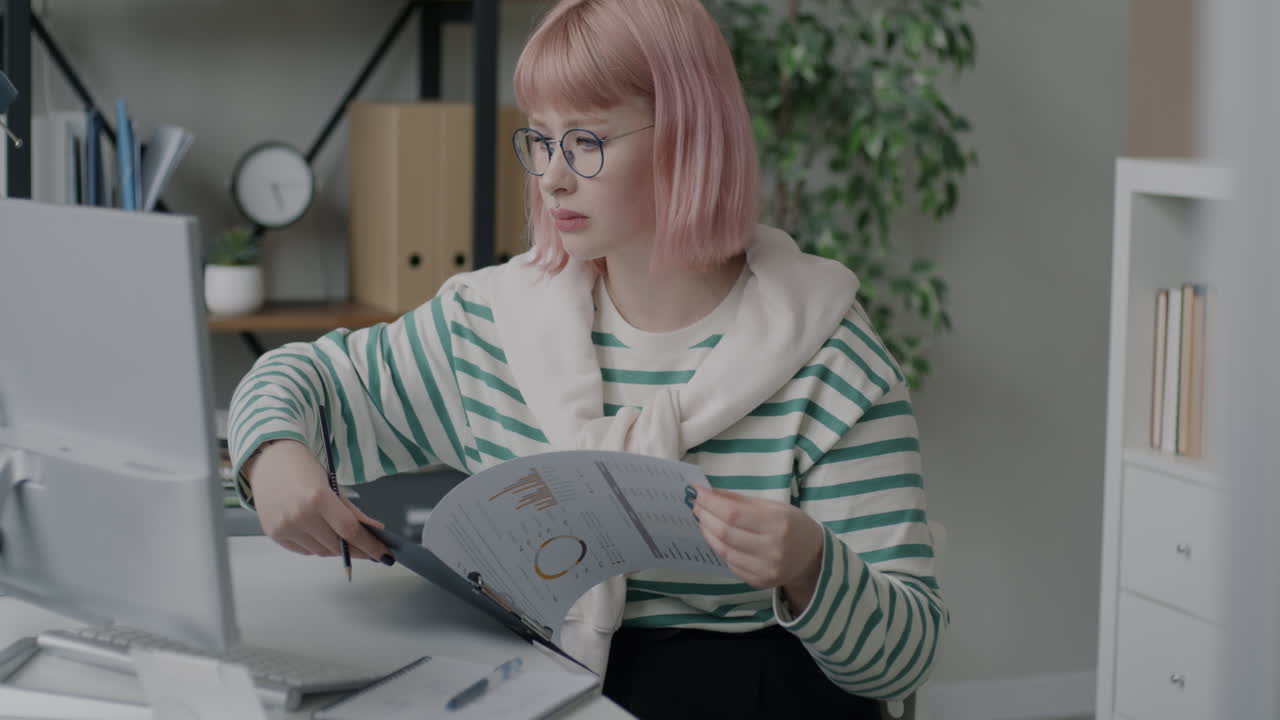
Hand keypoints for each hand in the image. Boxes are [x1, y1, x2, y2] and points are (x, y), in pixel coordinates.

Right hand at [243, 439, 391, 562]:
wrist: (269, 461)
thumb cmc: (302, 468)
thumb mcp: (332, 485)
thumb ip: (353, 512)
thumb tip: (375, 531)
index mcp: (318, 498)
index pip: (350, 532)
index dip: (370, 546)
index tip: (384, 555)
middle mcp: (300, 515)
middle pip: (337, 546)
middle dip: (355, 549)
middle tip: (367, 547)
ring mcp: (285, 527)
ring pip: (320, 552)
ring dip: (335, 548)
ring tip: (339, 536)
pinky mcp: (274, 534)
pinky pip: (303, 551)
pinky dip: (316, 546)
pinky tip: (319, 534)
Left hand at [692, 486, 824, 610]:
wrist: (812, 557)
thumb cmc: (791, 525)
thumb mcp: (773, 506)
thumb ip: (740, 501)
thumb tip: (708, 494)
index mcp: (779, 523)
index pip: (734, 513)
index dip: (711, 503)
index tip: (697, 492)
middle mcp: (773, 549)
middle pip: (725, 533)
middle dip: (705, 516)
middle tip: (696, 505)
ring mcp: (766, 569)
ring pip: (724, 550)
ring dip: (707, 533)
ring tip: (702, 519)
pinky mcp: (759, 582)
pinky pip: (730, 564)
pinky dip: (719, 548)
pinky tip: (715, 537)